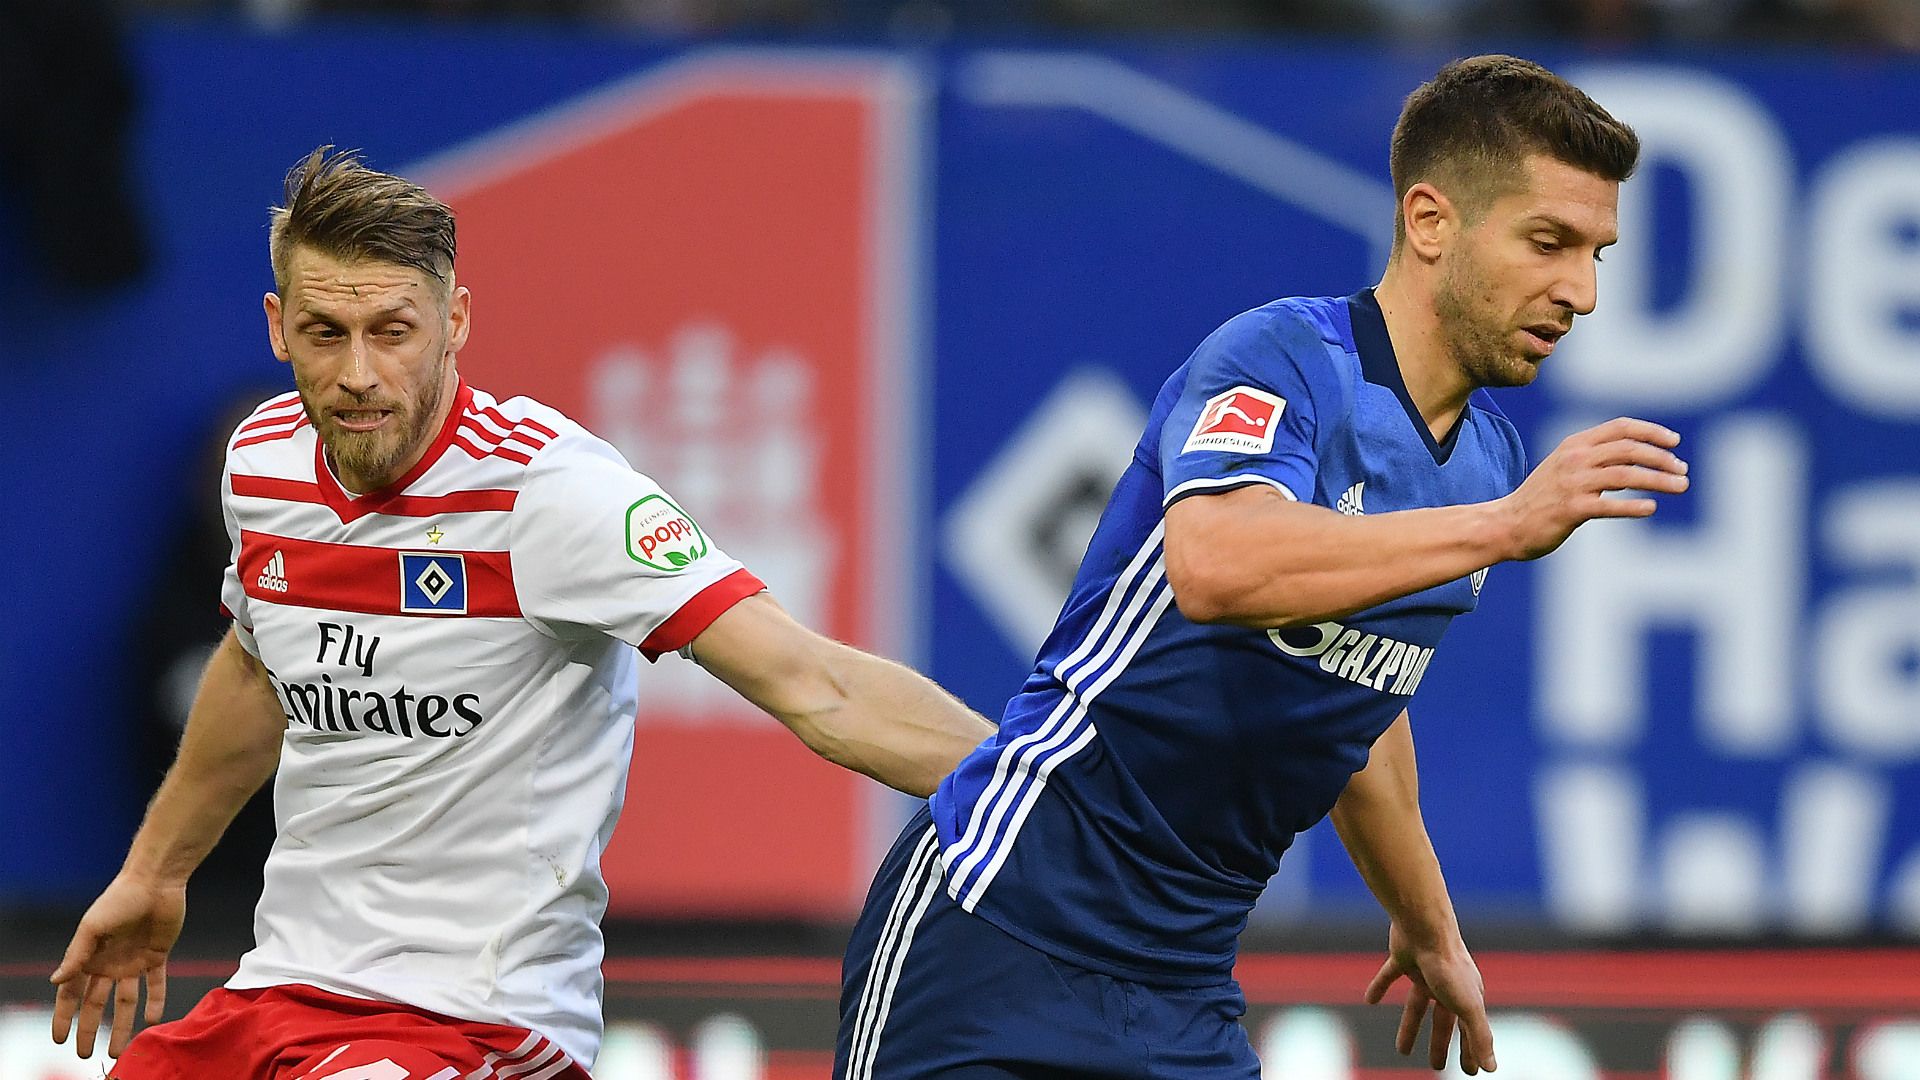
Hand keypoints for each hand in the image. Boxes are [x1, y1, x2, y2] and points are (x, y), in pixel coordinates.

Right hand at [50, 874, 184, 1058]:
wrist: (155, 882)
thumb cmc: (119, 899)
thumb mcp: (92, 928)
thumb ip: (76, 956)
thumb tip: (55, 981)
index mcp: (89, 957)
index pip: (72, 993)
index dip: (64, 1016)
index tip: (59, 1039)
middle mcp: (109, 963)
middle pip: (97, 1003)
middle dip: (90, 1028)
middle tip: (85, 1054)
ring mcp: (133, 961)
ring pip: (126, 1000)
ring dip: (122, 1024)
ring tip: (118, 1049)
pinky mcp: (157, 956)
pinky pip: (156, 984)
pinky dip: (155, 1001)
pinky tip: (153, 1019)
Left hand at [1364, 922, 1495, 1073]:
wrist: (1424, 927)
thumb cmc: (1449, 966)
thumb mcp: (1468, 1006)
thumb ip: (1480, 1036)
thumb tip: (1491, 1068)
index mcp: (1467, 995)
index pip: (1469, 1031)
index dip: (1469, 1051)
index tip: (1468, 1071)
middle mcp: (1448, 984)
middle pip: (1443, 1021)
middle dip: (1440, 1044)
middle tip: (1436, 1066)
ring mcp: (1425, 971)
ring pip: (1416, 1005)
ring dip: (1410, 1027)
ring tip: (1402, 1051)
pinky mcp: (1403, 958)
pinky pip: (1389, 976)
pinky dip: (1379, 987)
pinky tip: (1370, 1000)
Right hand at [1497, 416, 1688, 560]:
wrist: (1506, 524)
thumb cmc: (1541, 499)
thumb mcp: (1564, 467)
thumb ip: (1595, 458)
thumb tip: (1638, 461)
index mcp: (1574, 445)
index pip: (1621, 427)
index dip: (1652, 431)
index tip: (1674, 442)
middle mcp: (1575, 459)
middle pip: (1629, 449)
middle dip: (1662, 457)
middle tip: (1682, 470)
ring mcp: (1572, 484)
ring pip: (1626, 475)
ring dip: (1658, 480)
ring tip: (1680, 486)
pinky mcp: (1571, 510)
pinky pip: (1610, 506)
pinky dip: (1634, 506)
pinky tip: (1651, 508)